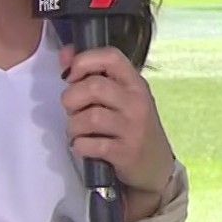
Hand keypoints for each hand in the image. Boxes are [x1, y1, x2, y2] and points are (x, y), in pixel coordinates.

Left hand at [60, 45, 174, 221]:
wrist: (156, 167)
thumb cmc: (133, 128)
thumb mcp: (121, 98)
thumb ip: (93, 75)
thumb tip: (65, 54)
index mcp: (135, 83)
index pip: (111, 57)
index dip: (84, 61)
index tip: (71, 76)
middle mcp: (137, 102)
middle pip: (94, 86)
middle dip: (71, 98)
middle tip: (73, 110)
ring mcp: (132, 128)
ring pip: (89, 117)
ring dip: (74, 125)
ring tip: (78, 131)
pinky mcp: (125, 153)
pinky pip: (89, 144)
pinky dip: (79, 145)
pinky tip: (84, 146)